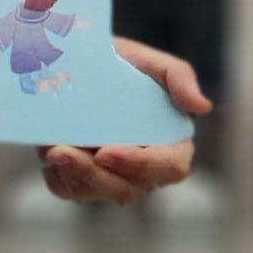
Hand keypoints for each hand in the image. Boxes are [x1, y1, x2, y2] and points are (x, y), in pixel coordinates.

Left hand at [38, 39, 208, 206]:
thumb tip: (203, 107)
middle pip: (129, 188)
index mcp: (171, 142)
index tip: (107, 151)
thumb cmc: (119, 64)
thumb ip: (179, 77)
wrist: (74, 67)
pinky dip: (57, 173)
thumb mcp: (147, 61)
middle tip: (63, 152)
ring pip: (96, 192)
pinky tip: (49, 150)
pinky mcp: (81, 182)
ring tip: (51, 149)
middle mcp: (145, 168)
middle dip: (95, 174)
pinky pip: (69, 189)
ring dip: (72, 173)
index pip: (171, 167)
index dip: (143, 165)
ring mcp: (112, 179)